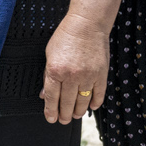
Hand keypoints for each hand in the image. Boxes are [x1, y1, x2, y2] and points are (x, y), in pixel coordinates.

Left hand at [42, 10, 110, 125]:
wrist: (87, 24)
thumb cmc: (65, 37)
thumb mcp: (50, 55)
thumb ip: (47, 76)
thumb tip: (44, 95)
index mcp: (55, 70)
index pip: (51, 97)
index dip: (50, 110)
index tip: (51, 119)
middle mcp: (71, 76)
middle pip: (66, 103)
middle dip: (64, 115)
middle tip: (63, 121)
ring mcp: (87, 76)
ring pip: (82, 102)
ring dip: (78, 111)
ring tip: (74, 116)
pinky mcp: (101, 74)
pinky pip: (98, 94)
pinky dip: (95, 103)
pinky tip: (91, 107)